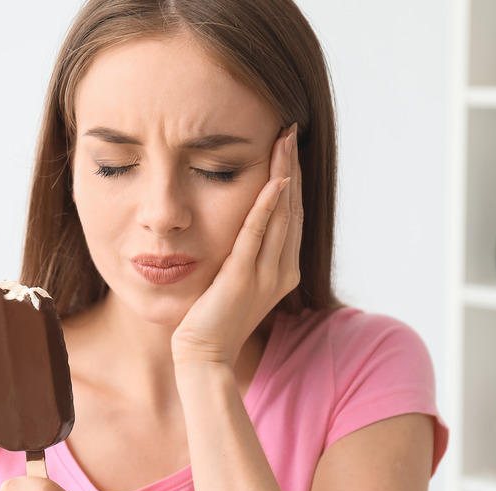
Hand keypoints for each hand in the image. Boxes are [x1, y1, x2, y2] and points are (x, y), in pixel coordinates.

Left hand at [171, 124, 301, 367]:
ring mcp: (266, 275)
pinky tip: (272, 181)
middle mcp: (282, 271)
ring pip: (281, 215)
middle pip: (293, 207)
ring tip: (284, 140)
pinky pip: (257, 235)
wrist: (203, 357)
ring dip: (283, 174)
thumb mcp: (234, 282)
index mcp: (283, 271)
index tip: (287, 146)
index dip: (292, 178)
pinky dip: (266, 207)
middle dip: (291, 166)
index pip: (292, 215)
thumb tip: (239, 228)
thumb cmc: (210, 320)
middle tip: (289, 129)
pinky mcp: (242, 279)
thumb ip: (243, 256)